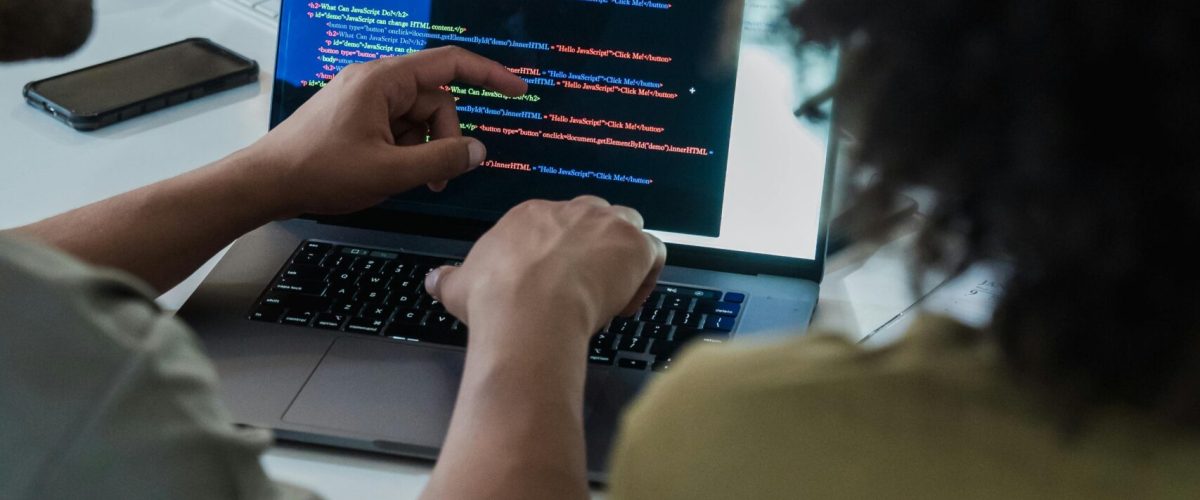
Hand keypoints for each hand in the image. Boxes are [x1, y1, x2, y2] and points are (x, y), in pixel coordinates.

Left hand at [244, 46, 527, 216]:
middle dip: (445, 138)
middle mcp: (375, 81)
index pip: (450, 64)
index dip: (490, 74)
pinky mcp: (354, 117)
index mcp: (384, 81)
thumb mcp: (390, 171)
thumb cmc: (321, 171)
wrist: (266, 183)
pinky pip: (396, 127)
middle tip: (438, 177)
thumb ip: (441, 159)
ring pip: (417, 118)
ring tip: (412, 181)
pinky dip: (404, 150)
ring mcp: (363, 99)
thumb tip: (478, 151)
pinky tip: (392, 174)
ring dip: (424, 149)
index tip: (518, 90)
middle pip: (435, 100)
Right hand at [425, 196, 666, 346]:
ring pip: (628, 227)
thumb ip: (447, 279)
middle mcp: (571, 210)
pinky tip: (627, 303)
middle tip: (585, 285)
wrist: (529, 311)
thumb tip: (432, 279)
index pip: (556, 223)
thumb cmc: (495, 299)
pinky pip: (653, 252)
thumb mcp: (459, 286)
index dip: (560, 254)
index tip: (557, 283)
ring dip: (624, 255)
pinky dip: (646, 275)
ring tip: (611, 292)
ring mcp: (606, 223)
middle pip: (594, 217)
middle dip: (595, 247)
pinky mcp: (634, 244)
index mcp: (531, 215)